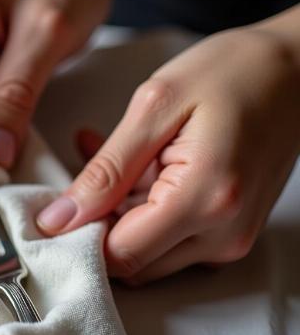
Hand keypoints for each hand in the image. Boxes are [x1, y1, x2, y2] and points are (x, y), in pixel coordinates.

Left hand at [37, 24, 299, 283]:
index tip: (60, 206)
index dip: (80, 235)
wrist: (298, 70)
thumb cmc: (234, 72)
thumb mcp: (155, 108)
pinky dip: (143, 209)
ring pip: (147, 254)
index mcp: (204, 199)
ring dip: (119, 214)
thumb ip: (104, 171)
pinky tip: (137, 166)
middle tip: (87, 173)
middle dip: (99, 223)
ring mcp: (230, 238)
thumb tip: (61, 218)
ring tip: (112, 156)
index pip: (119, 255)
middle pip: (132, 263)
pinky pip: (169, 238)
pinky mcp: (228, 231)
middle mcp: (222, 234)